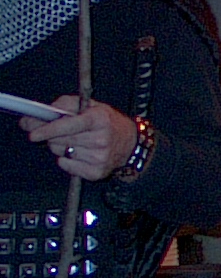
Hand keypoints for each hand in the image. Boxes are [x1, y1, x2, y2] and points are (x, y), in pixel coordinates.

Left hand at [21, 98, 137, 180]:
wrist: (131, 144)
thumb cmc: (106, 122)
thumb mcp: (91, 106)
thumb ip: (63, 105)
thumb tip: (32, 119)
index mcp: (99, 119)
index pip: (68, 125)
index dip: (48, 129)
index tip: (32, 133)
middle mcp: (101, 139)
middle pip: (60, 140)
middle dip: (52, 136)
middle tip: (59, 132)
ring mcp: (99, 158)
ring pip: (61, 152)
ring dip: (61, 147)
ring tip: (76, 142)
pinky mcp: (96, 172)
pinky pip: (66, 166)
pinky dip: (67, 160)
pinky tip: (80, 154)